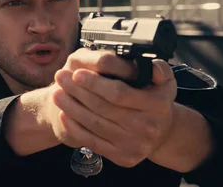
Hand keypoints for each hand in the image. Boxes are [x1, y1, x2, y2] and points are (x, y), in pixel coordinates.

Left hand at [51, 48, 176, 167]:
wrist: (161, 134)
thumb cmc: (157, 102)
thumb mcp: (165, 82)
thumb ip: (159, 69)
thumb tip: (151, 65)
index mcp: (157, 105)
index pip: (119, 93)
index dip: (95, 83)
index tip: (77, 73)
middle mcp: (146, 127)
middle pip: (102, 108)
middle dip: (77, 91)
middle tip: (60, 78)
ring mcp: (134, 144)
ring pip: (95, 124)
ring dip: (71, 108)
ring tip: (57, 93)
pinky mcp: (123, 157)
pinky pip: (93, 142)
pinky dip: (76, 128)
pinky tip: (64, 115)